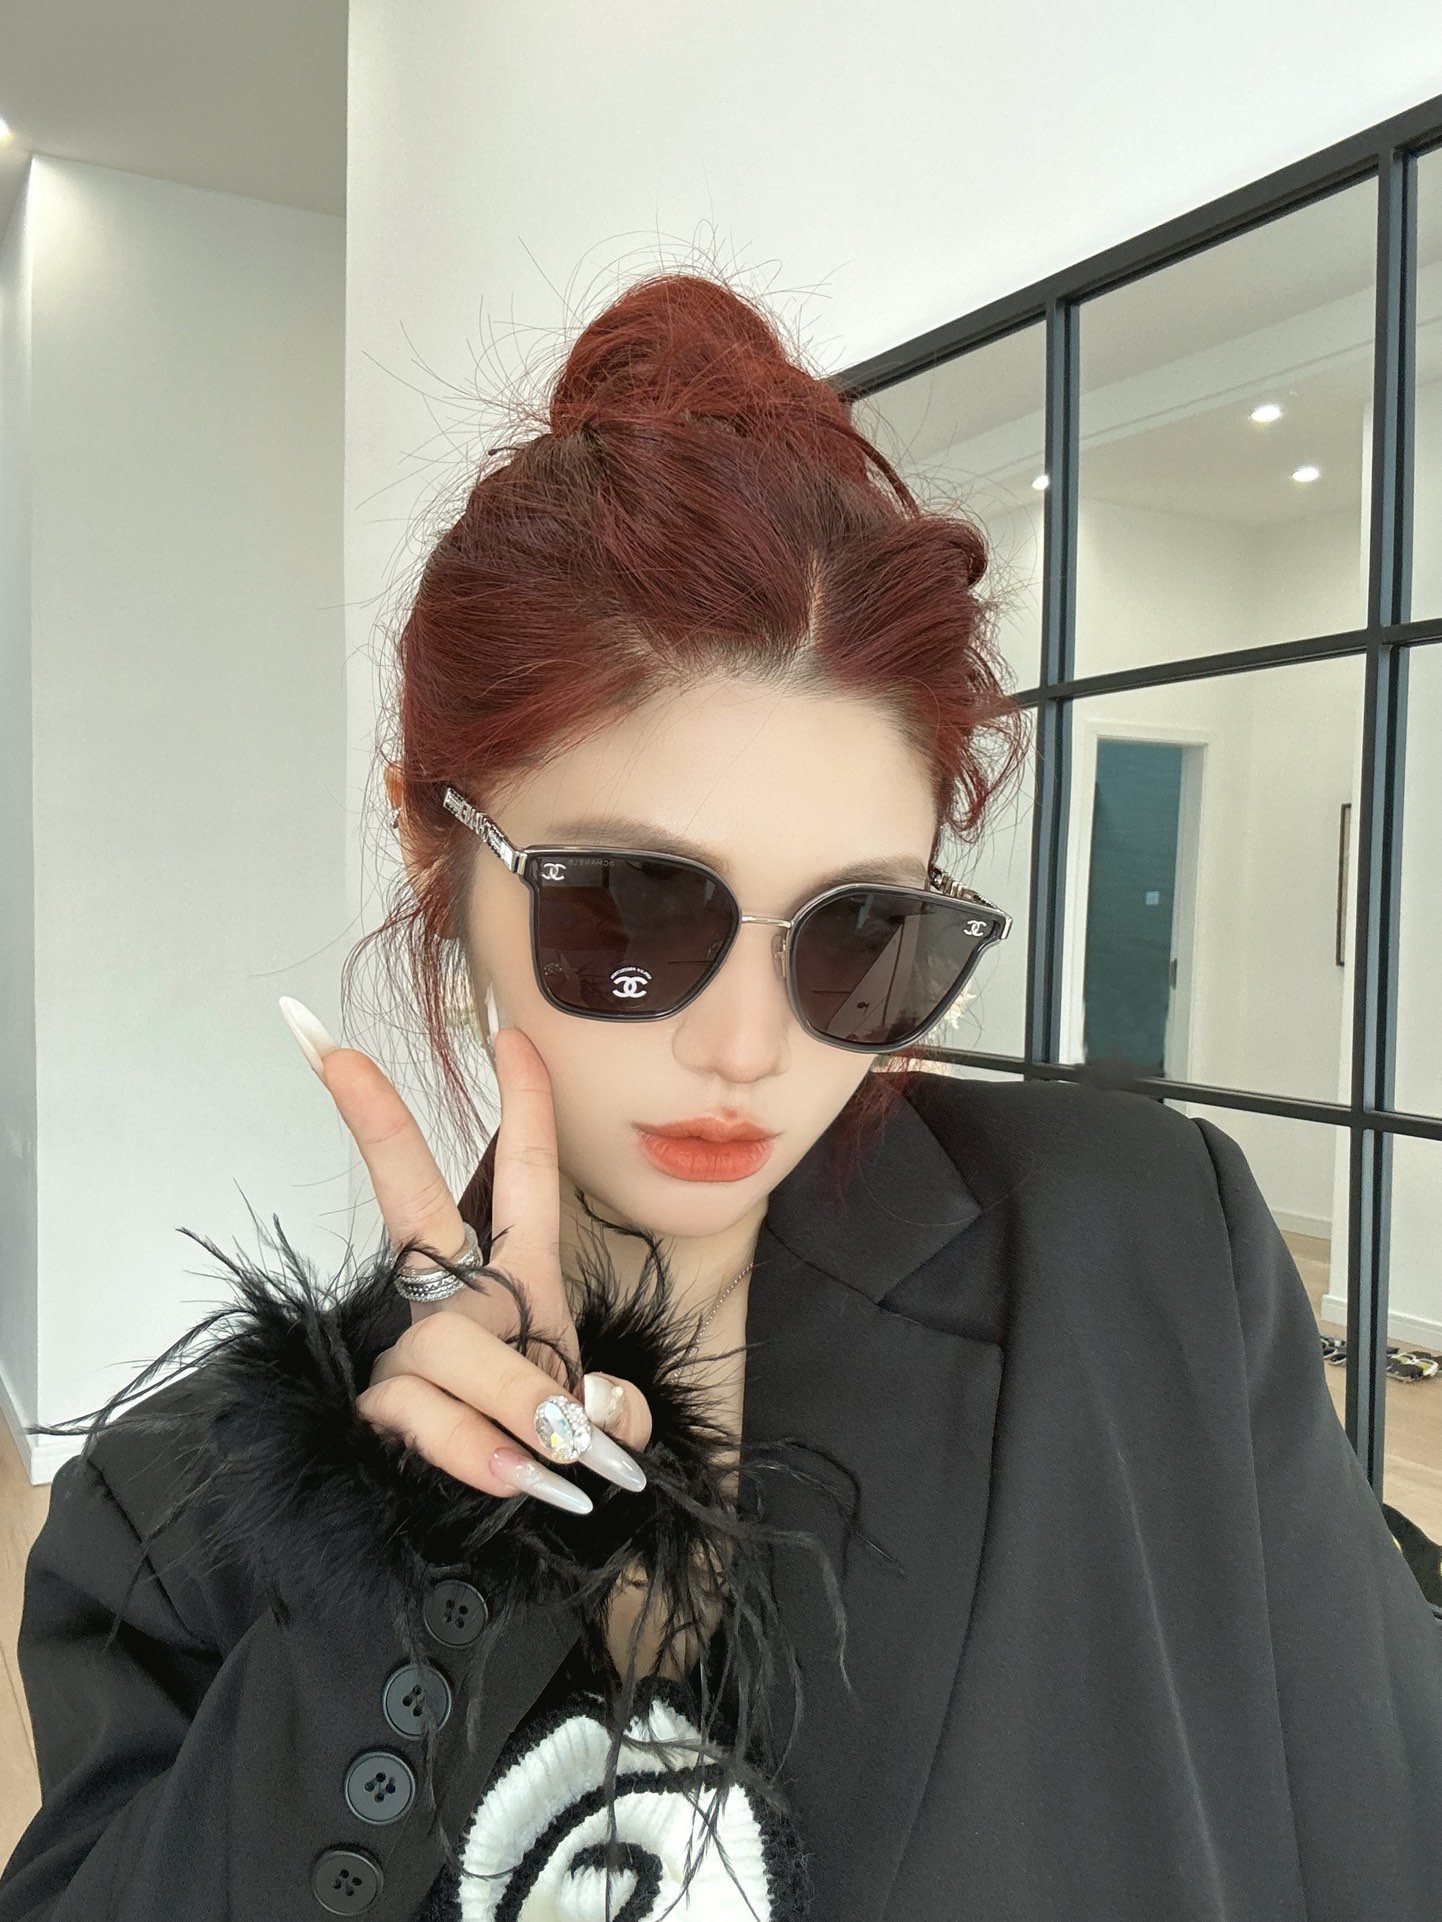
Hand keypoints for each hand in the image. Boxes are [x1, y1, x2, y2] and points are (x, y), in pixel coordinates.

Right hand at [277, 999, 652, 1511]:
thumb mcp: (598, 1421)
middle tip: (340, 1056)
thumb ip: (615, 1412)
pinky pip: (422, 1415)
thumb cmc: (542, 1447)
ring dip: (509, 1396)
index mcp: (516, 1277)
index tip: (508, 1033)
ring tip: (552, 1452)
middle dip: (379, 1128)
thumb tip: (599, 1416)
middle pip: (412, 1204)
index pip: (523, 1178)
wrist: (493, 1532)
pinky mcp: (381, 1411)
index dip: (524, 1107)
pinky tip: (511, 1477)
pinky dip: (474, 1447)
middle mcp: (454, 1301)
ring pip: (449, 1348)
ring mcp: (412, 1353)